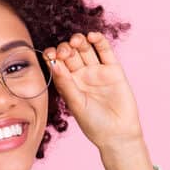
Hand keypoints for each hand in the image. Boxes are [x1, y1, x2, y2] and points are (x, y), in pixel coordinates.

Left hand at [44, 32, 143, 150]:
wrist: (118, 134)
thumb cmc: (94, 124)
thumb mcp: (76, 104)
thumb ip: (66, 84)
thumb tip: (53, 63)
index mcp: (68, 84)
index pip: (57, 63)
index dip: (52, 56)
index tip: (50, 54)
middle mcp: (81, 75)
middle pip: (70, 53)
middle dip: (65, 48)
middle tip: (65, 51)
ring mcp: (97, 71)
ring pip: (86, 49)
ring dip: (80, 41)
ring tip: (77, 41)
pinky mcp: (113, 70)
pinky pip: (105, 51)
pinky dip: (99, 41)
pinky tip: (93, 36)